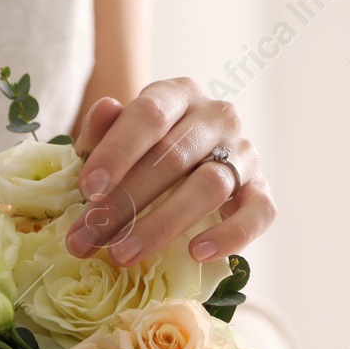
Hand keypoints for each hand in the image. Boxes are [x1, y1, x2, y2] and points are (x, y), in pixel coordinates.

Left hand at [67, 78, 276, 265]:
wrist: (194, 165)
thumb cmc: (147, 150)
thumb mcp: (118, 136)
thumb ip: (104, 130)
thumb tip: (104, 110)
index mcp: (178, 94)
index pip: (150, 115)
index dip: (117, 152)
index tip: (88, 189)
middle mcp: (217, 117)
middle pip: (174, 158)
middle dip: (125, 202)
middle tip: (89, 238)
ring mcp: (244, 153)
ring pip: (210, 187)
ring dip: (162, 225)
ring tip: (123, 254)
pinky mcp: (261, 189)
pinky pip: (258, 213)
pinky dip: (229, 235)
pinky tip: (197, 253)